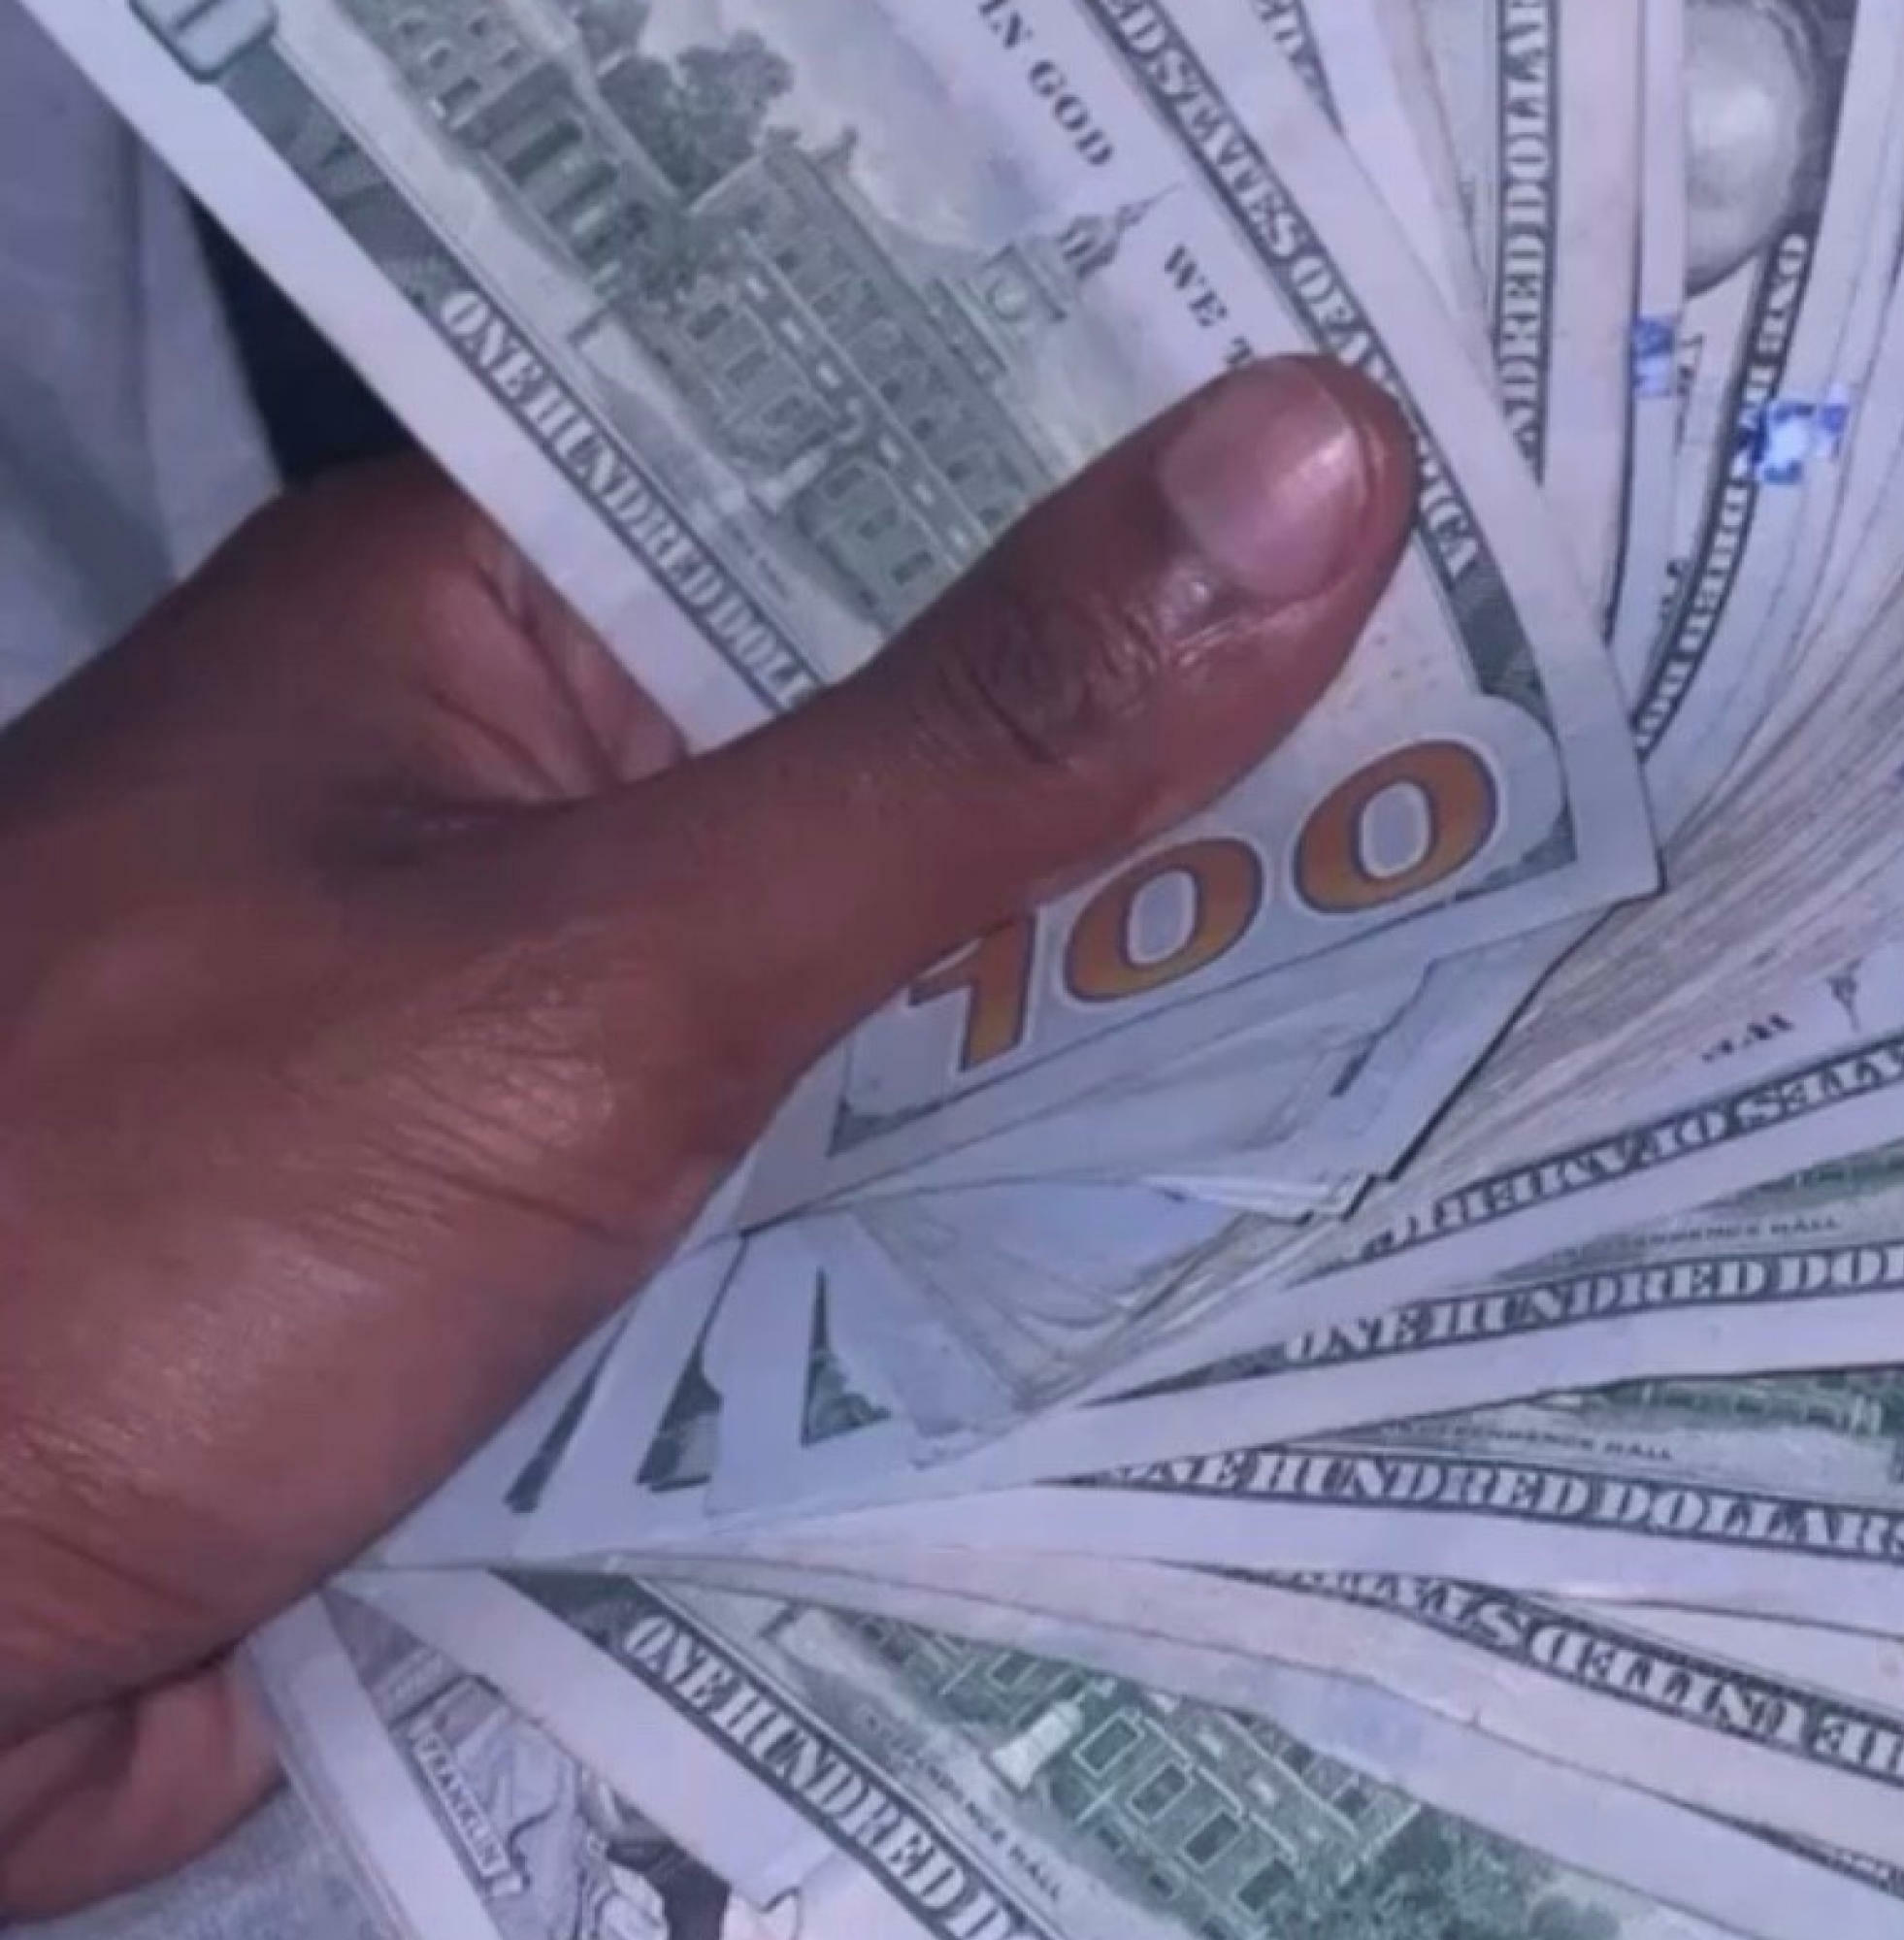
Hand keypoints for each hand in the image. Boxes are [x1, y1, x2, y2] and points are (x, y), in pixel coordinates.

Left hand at [0, 356, 1411, 1915]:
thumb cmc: (141, 1236)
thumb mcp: (606, 963)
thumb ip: (972, 754)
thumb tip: (1320, 463)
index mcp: (490, 628)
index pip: (898, 490)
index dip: (1172, 510)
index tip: (1468, 532)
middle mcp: (522, 821)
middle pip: (921, 790)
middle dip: (1183, 840)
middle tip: (1539, 824)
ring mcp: (538, 1066)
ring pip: (890, 1036)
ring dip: (1099, 1073)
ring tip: (1454, 1038)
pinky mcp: (552, 1289)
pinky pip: (820, 1242)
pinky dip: (971, 1267)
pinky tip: (1207, 1273)